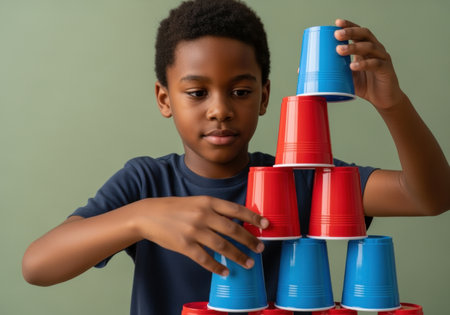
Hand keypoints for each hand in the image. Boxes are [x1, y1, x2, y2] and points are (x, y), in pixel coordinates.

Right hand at [133, 196, 267, 275]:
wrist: (148, 215)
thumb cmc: (174, 208)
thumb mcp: (196, 202)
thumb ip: (214, 210)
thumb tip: (237, 222)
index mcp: (207, 201)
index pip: (236, 209)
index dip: (253, 217)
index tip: (266, 224)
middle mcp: (202, 215)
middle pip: (233, 229)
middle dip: (249, 240)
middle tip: (260, 249)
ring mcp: (193, 231)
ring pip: (222, 246)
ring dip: (237, 256)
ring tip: (248, 263)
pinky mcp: (184, 245)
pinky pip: (205, 259)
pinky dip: (217, 267)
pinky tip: (225, 272)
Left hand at [335, 19, 405, 109]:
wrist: (383, 99)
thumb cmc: (365, 86)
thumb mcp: (347, 77)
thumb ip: (336, 71)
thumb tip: (310, 70)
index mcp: (366, 48)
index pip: (358, 32)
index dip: (349, 26)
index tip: (337, 23)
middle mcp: (375, 50)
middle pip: (364, 35)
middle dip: (350, 32)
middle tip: (337, 34)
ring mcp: (382, 58)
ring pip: (370, 47)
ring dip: (353, 47)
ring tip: (339, 50)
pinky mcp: (386, 70)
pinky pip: (375, 64)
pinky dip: (363, 64)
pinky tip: (353, 66)